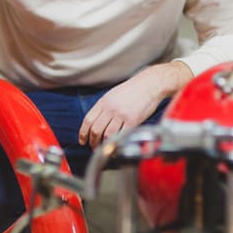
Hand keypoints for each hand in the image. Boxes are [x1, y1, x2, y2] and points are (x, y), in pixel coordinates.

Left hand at [78, 61, 192, 147]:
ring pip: (107, 135)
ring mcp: (122, 115)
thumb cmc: (132, 90)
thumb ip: (103, 108)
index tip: (82, 140)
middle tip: (93, 147)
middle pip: (96, 130)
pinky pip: (122, 136)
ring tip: (103, 148)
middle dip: (92, 141)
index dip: (83, 133)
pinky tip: (116, 147)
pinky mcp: (133, 121)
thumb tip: (94, 123)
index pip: (88, 120)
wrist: (149, 84)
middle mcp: (111, 108)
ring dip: (103, 144)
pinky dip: (117, 144)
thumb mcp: (112, 95)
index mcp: (104, 102)